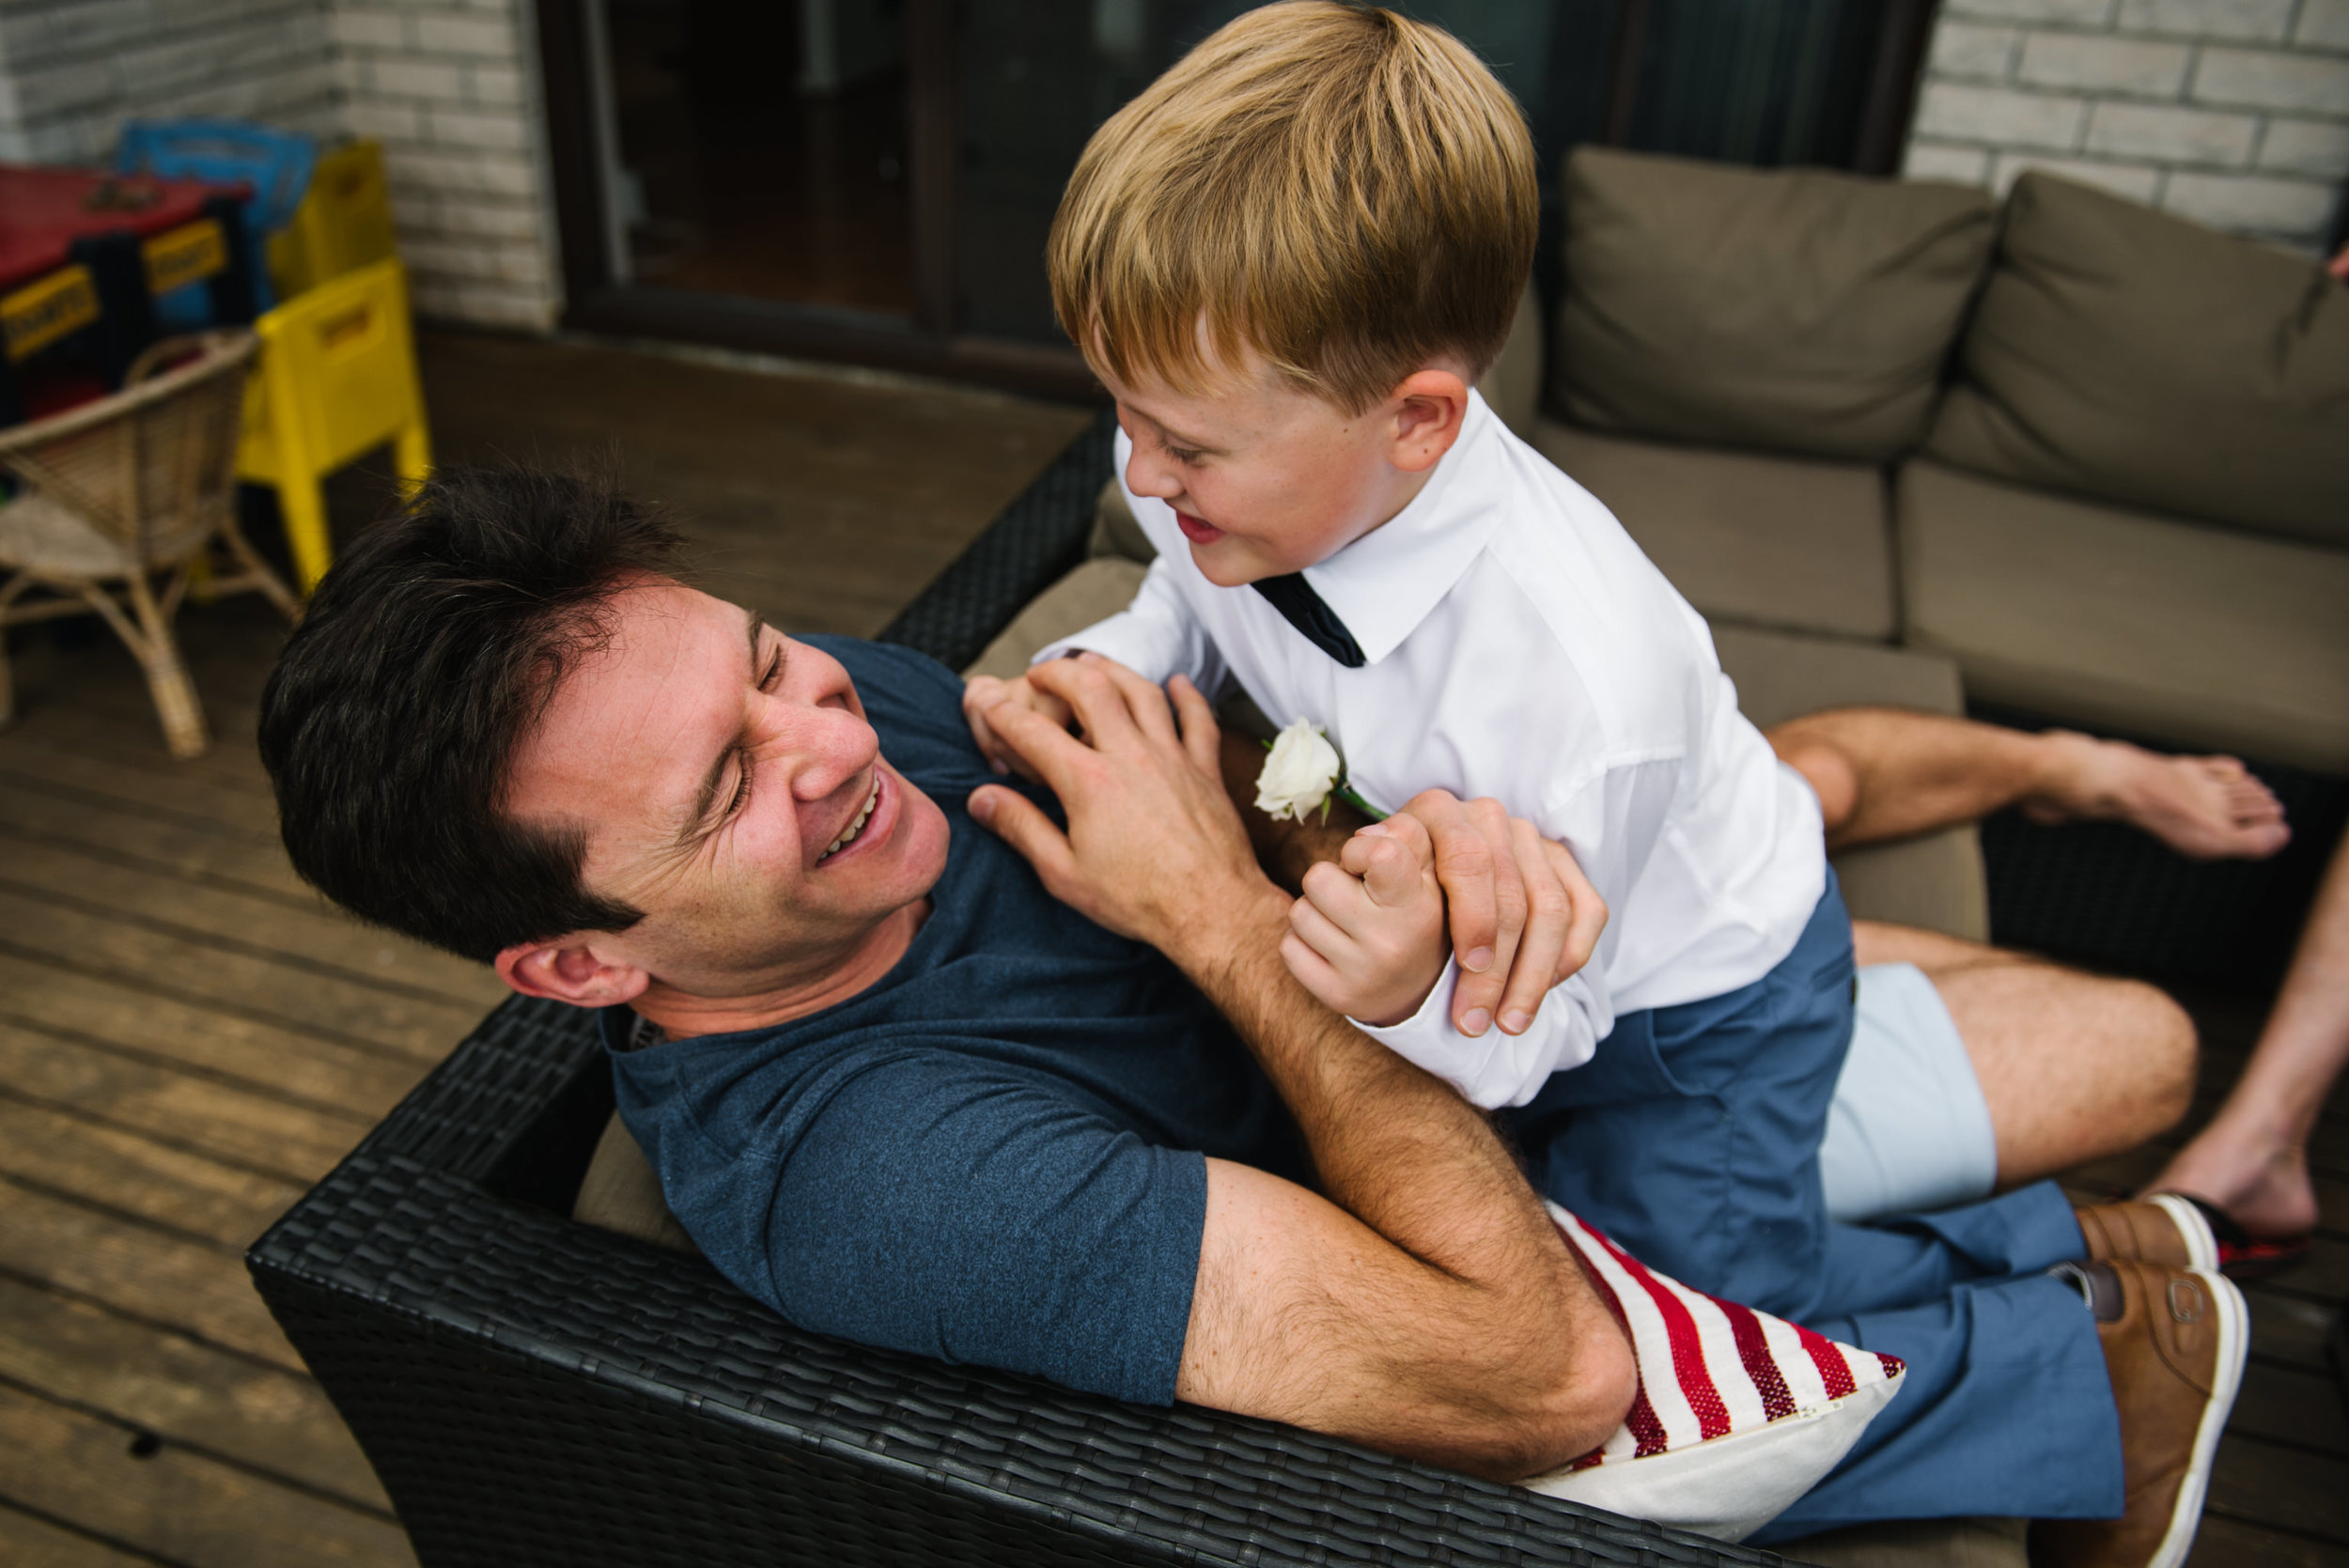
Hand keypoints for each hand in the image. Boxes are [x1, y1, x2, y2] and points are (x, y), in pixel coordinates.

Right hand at [967, 654, 1284, 965]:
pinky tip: (1178, 683)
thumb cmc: (1138, 901)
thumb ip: (1022, 828)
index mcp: (1089, 782)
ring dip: (1115, 670)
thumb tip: (982, 799)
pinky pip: (1198, 719)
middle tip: (1041, 672)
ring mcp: (1172, 758)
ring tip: (1093, 665)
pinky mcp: (1205, 770)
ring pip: (1143, 691)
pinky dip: (1188, 696)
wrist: (1213, 910)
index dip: (1003, 714)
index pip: (1033, 731)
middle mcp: (1130, 756)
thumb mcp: (1064, 874)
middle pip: (1090, 687)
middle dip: (1059, 671)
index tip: (987, 704)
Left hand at [1282, 816, 1448, 1026]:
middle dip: (1331, 878)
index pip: (1378, 854)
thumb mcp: (1428, 868)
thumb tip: (1362, 833)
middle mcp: (1390, 943)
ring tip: (1345, 921)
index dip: (1360, 848)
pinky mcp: (1336, 996)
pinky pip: (1289, 948)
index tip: (1368, 863)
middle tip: (1354, 895)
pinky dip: (1303, 941)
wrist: (1420, 991)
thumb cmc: (1417, 912)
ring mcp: (1361, 974)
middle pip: (1317, 879)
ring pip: (1299, 913)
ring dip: (1316, 910)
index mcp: (1417, 906)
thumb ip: (1405, 835)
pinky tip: (1332, 945)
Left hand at [1390, 790, 1606, 1038]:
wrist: (1412, 890)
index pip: (1470, 860)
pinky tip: (1540, 995)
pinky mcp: (1562, 862)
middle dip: (1498, 970)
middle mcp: (1486, 816)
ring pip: (1552, 909)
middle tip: (1475, 1022)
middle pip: (1513, 894)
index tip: (1467, 965)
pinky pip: (1587, 909)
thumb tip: (1376, 854)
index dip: (1475, 915)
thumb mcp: (1371, 883)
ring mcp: (1529, 837)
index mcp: (1437, 810)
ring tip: (1508, 1024)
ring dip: (1532, 977)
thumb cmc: (1387, 893)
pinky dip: (1567, 957)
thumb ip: (1378, 871)